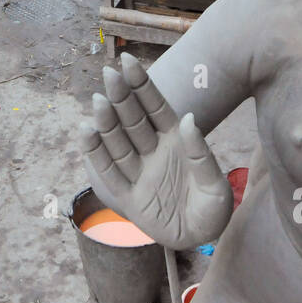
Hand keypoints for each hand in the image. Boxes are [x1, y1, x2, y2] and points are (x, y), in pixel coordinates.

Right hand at [80, 53, 232, 249]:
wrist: (201, 241)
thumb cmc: (212, 210)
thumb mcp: (216, 185)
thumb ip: (201, 155)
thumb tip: (189, 120)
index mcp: (176, 141)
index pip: (155, 107)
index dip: (141, 84)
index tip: (128, 61)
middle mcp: (153, 151)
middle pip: (133, 119)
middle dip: (121, 96)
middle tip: (109, 75)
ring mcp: (138, 173)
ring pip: (118, 142)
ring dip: (106, 121)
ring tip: (98, 102)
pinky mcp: (126, 198)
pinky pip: (108, 172)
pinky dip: (95, 153)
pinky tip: (85, 131)